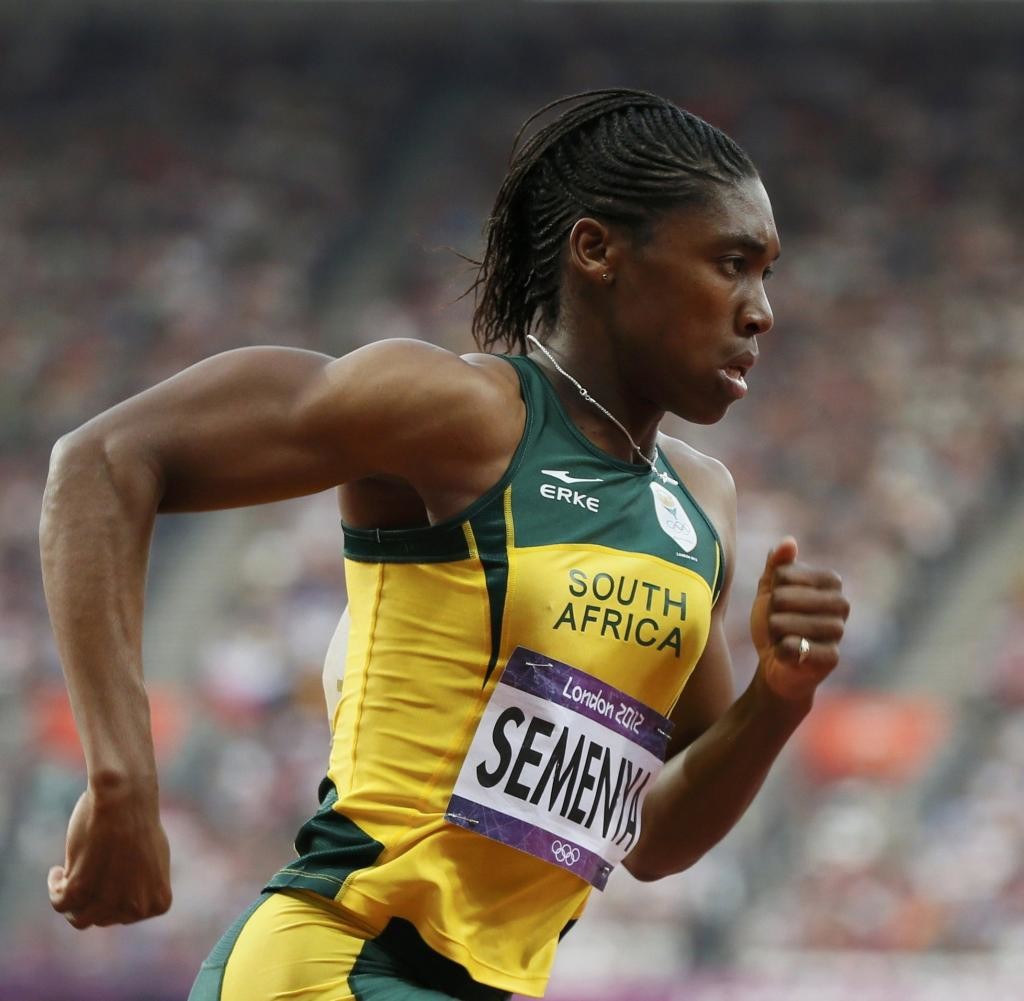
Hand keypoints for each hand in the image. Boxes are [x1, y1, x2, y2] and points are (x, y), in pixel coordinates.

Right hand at [47, 784, 170, 928]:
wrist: (125, 799)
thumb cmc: (138, 821)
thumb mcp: (151, 861)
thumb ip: (140, 886)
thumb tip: (120, 900)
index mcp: (158, 901)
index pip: (127, 916)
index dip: (114, 897)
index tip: (110, 879)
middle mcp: (136, 909)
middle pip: (104, 917)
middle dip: (95, 897)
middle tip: (91, 872)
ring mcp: (108, 902)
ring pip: (79, 917)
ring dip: (73, 900)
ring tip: (69, 876)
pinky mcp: (80, 889)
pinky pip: (59, 902)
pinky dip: (55, 888)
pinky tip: (57, 870)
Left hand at [749, 537, 848, 702]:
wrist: (777, 664)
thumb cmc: (776, 621)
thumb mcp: (770, 589)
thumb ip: (777, 565)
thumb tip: (789, 541)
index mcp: (830, 581)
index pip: (783, 574)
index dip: (772, 590)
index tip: (780, 604)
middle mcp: (841, 603)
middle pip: (782, 597)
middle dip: (771, 614)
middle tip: (779, 625)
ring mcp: (838, 631)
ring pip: (783, 623)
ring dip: (774, 634)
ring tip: (782, 638)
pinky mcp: (831, 658)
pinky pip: (791, 647)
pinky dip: (780, 651)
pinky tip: (787, 654)